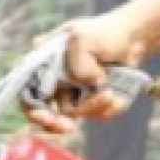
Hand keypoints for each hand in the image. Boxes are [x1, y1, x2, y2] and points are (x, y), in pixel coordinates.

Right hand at [24, 13, 146, 133]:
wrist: (133, 38)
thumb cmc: (104, 32)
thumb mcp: (82, 38)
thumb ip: (75, 62)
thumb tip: (85, 84)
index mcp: (45, 63)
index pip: (27, 92)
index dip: (33, 109)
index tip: (47, 119)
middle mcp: (56, 80)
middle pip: (47, 113)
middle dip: (57, 123)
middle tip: (69, 127)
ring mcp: (74, 92)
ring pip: (75, 114)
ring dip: (93, 106)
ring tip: (110, 92)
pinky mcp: (92, 100)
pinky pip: (96, 115)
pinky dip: (108, 109)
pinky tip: (116, 96)